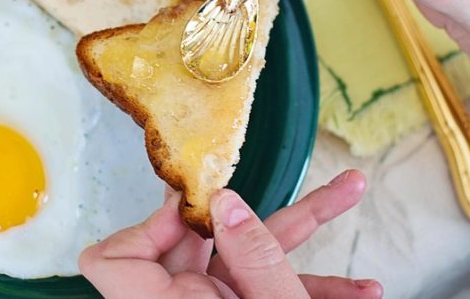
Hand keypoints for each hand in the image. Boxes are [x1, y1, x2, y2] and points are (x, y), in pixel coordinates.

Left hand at [79, 170, 380, 298]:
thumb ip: (256, 257)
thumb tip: (225, 203)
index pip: (109, 260)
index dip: (144, 227)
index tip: (195, 210)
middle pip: (186, 244)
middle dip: (242, 215)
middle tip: (271, 180)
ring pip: (239, 261)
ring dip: (297, 236)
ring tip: (348, 195)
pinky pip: (263, 288)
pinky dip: (307, 285)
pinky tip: (360, 288)